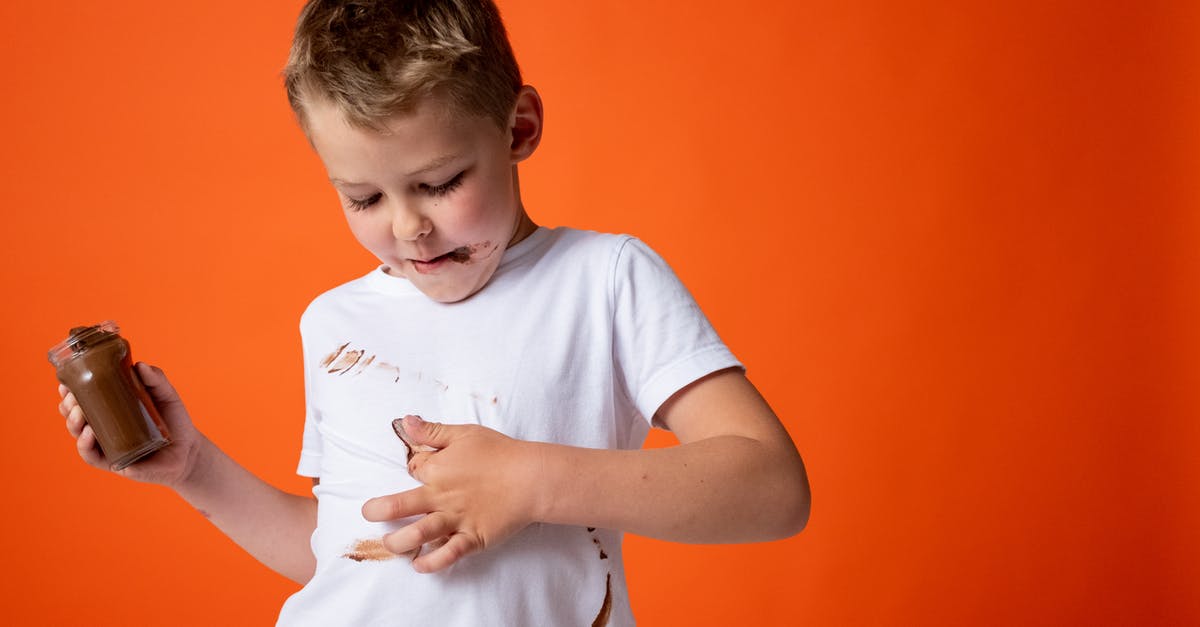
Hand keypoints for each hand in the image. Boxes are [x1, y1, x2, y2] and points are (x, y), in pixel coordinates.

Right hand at [57, 362, 205, 488]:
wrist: (189, 450)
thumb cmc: (174, 421)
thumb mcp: (166, 395)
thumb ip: (156, 379)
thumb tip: (139, 365)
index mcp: (111, 410)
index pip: (83, 400)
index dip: (70, 393)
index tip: (65, 383)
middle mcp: (104, 428)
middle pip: (75, 417)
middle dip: (68, 406)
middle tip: (72, 396)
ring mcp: (107, 446)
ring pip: (80, 435)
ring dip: (73, 423)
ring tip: (79, 412)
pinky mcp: (114, 462)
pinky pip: (93, 456)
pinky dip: (86, 444)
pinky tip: (89, 433)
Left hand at [362, 415, 541, 572]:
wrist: (532, 477)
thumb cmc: (500, 453)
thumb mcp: (465, 433)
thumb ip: (433, 432)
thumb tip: (405, 422)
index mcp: (437, 469)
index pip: (412, 469)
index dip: (413, 469)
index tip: (418, 471)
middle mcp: (441, 497)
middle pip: (399, 505)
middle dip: (378, 510)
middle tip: (369, 513)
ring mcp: (455, 520)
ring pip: (417, 533)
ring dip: (398, 541)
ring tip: (391, 544)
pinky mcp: (472, 538)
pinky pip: (447, 554)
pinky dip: (430, 562)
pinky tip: (419, 564)